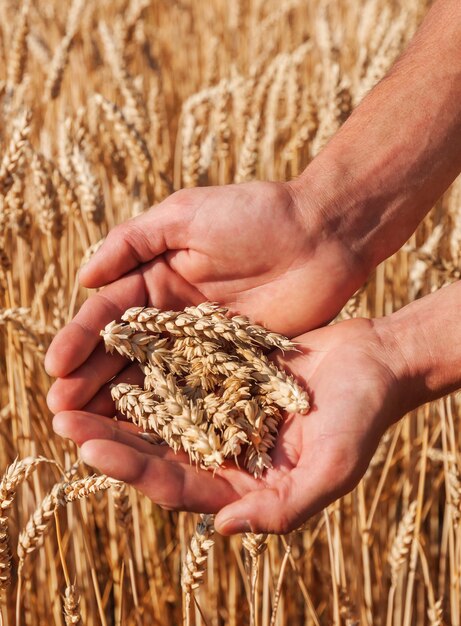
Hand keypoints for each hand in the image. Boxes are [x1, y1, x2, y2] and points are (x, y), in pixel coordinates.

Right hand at [45, 180, 366, 414]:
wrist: (322, 232)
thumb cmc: (255, 214)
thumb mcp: (185, 214)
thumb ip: (133, 241)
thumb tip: (83, 279)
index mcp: (157, 278)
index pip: (108, 314)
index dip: (79, 339)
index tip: (54, 368)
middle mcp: (175, 314)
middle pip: (125, 352)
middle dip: (91, 378)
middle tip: (60, 411)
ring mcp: (205, 341)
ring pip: (155, 376)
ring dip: (122, 402)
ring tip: (88, 429)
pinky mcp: (237, 360)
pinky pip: (199, 388)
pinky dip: (173, 408)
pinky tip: (148, 433)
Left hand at [52, 317, 405, 533]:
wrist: (377, 362)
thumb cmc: (363, 416)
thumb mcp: (333, 467)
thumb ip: (285, 507)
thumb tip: (223, 530)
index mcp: (246, 485)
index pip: (178, 484)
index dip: (133, 470)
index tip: (90, 448)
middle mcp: (227, 453)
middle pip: (156, 452)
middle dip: (109, 439)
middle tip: (60, 419)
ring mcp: (222, 415)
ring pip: (159, 416)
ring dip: (118, 407)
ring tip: (72, 392)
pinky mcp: (224, 380)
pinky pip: (179, 378)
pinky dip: (148, 371)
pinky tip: (118, 356)